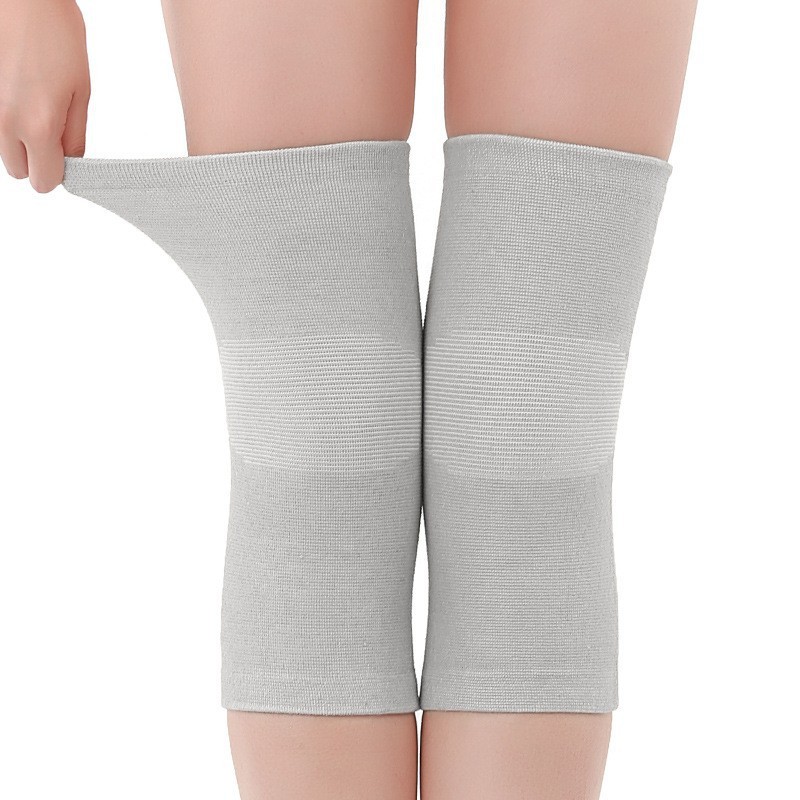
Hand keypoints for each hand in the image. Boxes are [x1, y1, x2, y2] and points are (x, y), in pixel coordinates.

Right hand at [0, 0, 89, 191]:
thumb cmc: (54, 33)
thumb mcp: (81, 91)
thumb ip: (75, 135)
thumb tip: (72, 162)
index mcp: (37, 126)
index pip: (44, 182)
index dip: (58, 172)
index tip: (65, 155)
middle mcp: (5, 123)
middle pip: (19, 172)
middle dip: (37, 158)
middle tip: (50, 128)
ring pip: (3, 151)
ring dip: (19, 140)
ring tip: (32, 105)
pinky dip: (6, 119)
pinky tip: (17, 93)